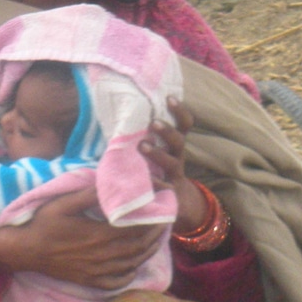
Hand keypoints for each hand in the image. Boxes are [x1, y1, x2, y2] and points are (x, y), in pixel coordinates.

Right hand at [0, 185, 163, 289]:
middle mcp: (102, 256)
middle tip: (165, 222)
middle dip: (155, 235)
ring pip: (132, 264)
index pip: (135, 229)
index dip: (152, 221)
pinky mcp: (90, 281)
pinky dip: (131, 273)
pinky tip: (134, 264)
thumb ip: (88, 195)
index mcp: (98, 235)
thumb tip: (110, 186)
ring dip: (148, 252)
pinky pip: (118, 281)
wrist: (25, 251)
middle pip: (138, 247)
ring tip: (157, 240)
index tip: (160, 210)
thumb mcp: (63, 203)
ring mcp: (97, 271)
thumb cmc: (43, 223)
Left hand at [142, 97, 211, 232]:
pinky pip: (164, 189)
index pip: (183, 125)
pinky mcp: (169, 195)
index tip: (169, 97)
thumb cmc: (158, 171)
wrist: (178, 204)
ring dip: (158, 154)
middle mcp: (177, 159)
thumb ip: (143, 136)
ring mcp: (174, 177)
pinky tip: (144, 181)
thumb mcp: (155, 153)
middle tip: (153, 122)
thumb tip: (118, 112)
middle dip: (167, 131)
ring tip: (142, 146)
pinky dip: (154, 185)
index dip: (179, 111)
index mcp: (174, 146)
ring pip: (172, 163)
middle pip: (178, 142)